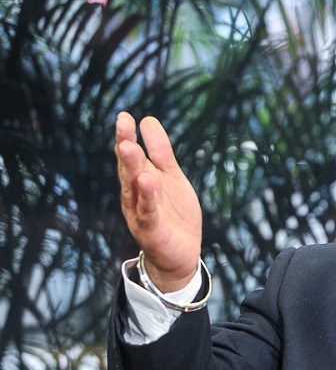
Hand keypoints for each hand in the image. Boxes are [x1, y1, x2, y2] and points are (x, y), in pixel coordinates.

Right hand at [116, 112, 201, 291]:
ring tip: (128, 147)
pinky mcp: (151, 229)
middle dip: (125, 146)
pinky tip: (147, 181)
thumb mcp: (171, 176)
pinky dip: (147, 197)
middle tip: (122, 124)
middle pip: (129, 168)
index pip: (132, 155)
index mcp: (140, 179)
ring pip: (134, 187)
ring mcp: (140, 212)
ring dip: (130, 167)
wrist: (180, 253)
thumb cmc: (173, 213)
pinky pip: (148, 211)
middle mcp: (135, 194)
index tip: (125, 116)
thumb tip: (147, 119)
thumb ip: (160, 151)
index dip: (127, 136)